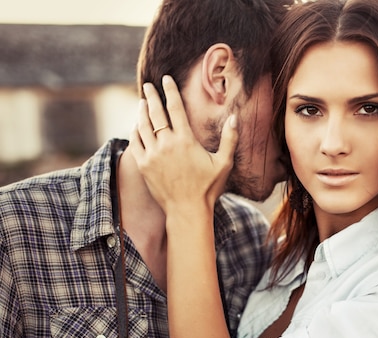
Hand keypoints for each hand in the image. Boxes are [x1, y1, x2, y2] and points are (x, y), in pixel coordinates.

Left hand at [129, 75, 237, 214]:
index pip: (175, 108)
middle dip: (151, 96)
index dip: (170, 91)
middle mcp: (166, 144)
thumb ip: (230, 139)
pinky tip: (137, 126)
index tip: (166, 79)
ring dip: (141, 111)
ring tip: (142, 102)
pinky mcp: (143, 165)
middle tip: (148, 85)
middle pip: (155, 113)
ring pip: (142, 125)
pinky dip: (135, 131)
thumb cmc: (208, 188)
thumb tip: (234, 117)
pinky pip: (135, 142)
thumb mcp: (224, 163)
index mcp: (185, 140)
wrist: (187, 210)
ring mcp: (152, 155)